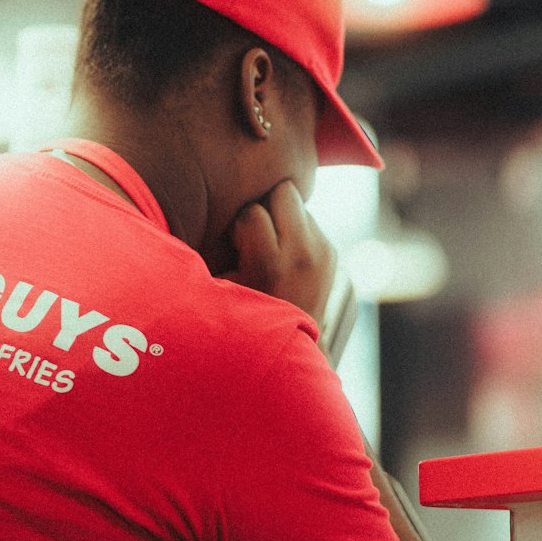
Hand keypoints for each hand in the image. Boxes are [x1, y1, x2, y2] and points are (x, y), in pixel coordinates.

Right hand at [222, 180, 335, 325]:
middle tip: (253, 235)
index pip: (251, 212)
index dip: (238, 225)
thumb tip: (209, 207)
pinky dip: (292, 229)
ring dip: (280, 217)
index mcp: (270, 264)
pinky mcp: (332, 252)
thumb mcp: (218, 286)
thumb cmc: (238, 315)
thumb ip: (214, 249)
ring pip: (297, 202)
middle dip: (264, 206)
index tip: (236, 248)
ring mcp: (323, 252)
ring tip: (269, 247)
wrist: (286, 349)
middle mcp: (303, 254)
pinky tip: (282, 254)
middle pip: (284, 191)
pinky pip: (307, 219)